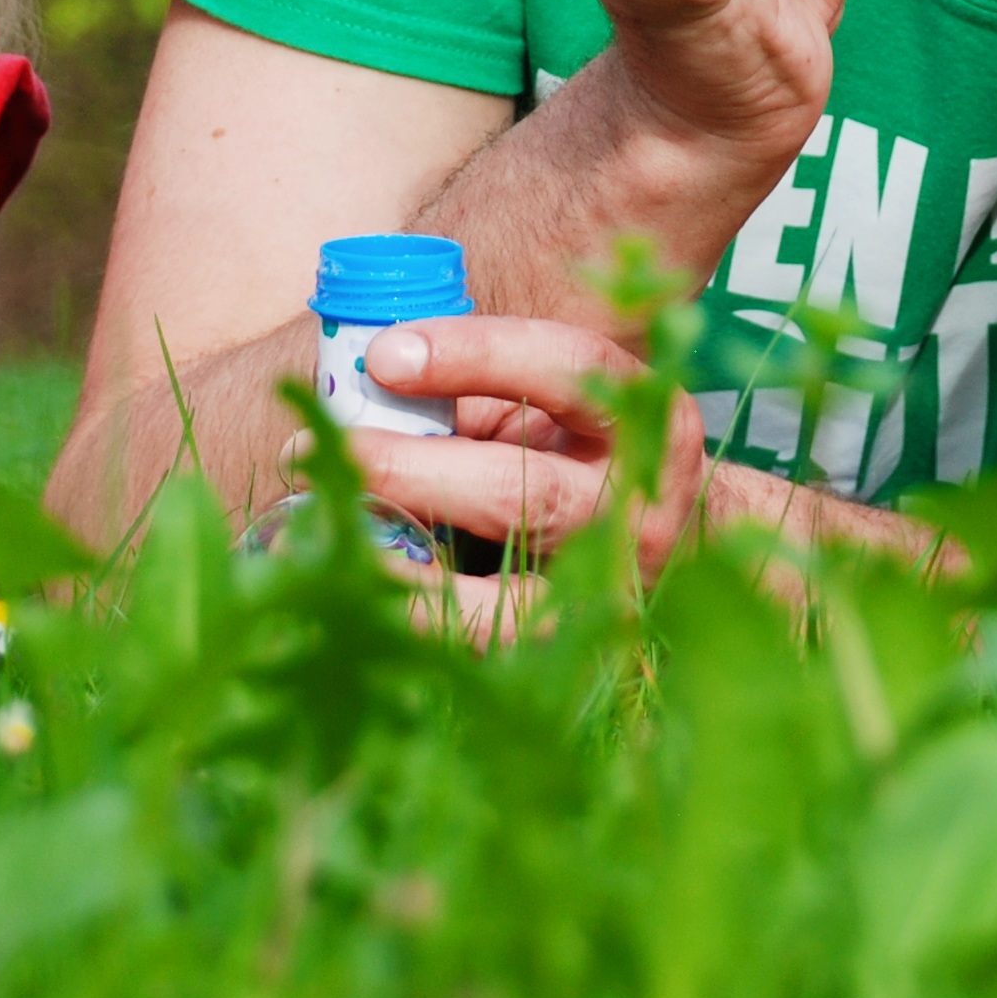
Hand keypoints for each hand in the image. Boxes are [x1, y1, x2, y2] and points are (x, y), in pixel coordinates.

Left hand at [316, 314, 707, 603]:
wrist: (678, 545)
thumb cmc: (585, 454)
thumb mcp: (552, 407)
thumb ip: (476, 394)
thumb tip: (363, 385)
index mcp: (647, 417)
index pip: (568, 368)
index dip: (474, 355)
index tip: (382, 355)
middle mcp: (639, 506)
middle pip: (525, 490)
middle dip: (410, 468)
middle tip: (319, 448)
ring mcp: (610, 588)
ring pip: (501, 588)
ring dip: (399, 556)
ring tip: (318, 523)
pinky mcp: (571, 642)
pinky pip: (483, 637)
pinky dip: (414, 613)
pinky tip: (355, 586)